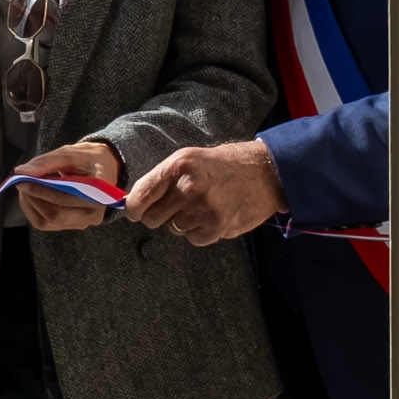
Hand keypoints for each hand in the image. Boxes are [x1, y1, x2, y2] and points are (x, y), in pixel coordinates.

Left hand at [12, 142, 120, 232]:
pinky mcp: (71, 224)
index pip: (64, 199)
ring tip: (27, 187)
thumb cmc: (89, 160)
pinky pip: (45, 223)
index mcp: (99, 194)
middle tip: (22, 183)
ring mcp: (82, 222)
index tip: (23, 180)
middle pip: (54, 215)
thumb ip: (45, 162)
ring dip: (30, 205)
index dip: (40, 190)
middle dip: (33, 198)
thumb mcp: (70, 153)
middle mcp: (93, 214)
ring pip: (46, 222)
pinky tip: (31, 196)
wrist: (103, 167)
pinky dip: (33, 210)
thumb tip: (21, 172)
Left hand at [122, 140, 285, 245]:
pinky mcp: (216, 227)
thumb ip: (161, 180)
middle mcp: (188, 188)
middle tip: (176, 205)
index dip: (133, 209)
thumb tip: (134, 202)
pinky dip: (199, 231)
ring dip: (182, 221)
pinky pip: (192, 239)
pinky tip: (212, 215)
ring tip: (202, 205)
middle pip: (152, 218)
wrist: (265, 172)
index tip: (136, 211)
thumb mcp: (188, 159)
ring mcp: (203, 209)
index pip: (138, 198)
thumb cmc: (223, 165)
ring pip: (173, 229)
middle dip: (159, 215)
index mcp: (177, 167)